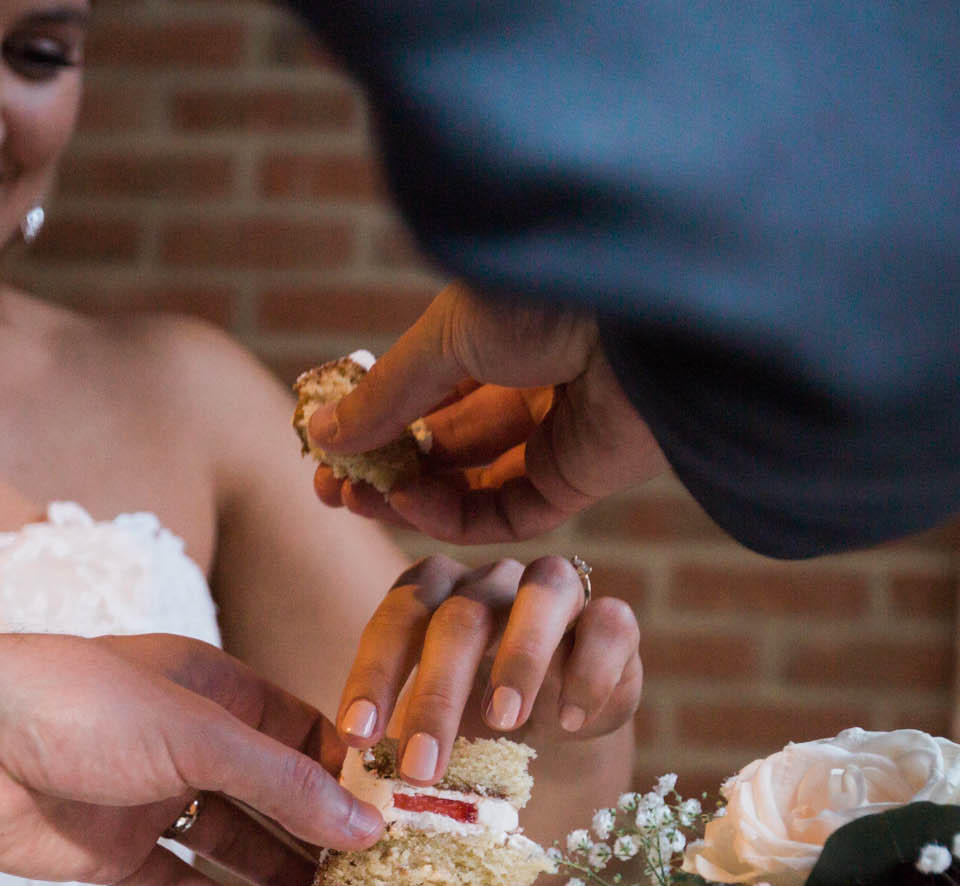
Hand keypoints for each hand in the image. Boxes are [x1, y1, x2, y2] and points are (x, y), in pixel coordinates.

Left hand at [0, 630, 383, 885]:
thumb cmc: (70, 704)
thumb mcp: (195, 734)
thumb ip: (279, 782)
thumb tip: (362, 823)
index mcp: (211, 689)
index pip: (301, 736)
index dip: (349, 778)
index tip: (399, 823)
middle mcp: (184, 742)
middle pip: (271, 796)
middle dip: (321, 838)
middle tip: (376, 885)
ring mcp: (145, 798)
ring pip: (229, 845)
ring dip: (277, 879)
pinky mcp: (107, 851)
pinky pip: (174, 885)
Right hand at [305, 284, 665, 543]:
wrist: (637, 306)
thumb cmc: (542, 295)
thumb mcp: (445, 338)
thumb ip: (387, 394)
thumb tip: (321, 433)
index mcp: (498, 336)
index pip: (425, 395)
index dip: (374, 425)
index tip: (324, 449)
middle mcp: (529, 384)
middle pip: (443, 445)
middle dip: (384, 467)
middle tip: (330, 489)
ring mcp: (556, 433)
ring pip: (470, 485)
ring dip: (410, 497)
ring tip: (358, 499)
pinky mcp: (581, 477)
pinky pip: (509, 511)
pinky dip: (456, 516)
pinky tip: (412, 503)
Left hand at [339, 554, 641, 783]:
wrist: (558, 733)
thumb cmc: (477, 728)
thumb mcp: (434, 734)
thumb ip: (396, 744)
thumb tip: (344, 796)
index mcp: (435, 594)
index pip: (398, 617)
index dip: (374, 675)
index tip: (355, 739)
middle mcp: (492, 581)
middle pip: (461, 617)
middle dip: (436, 694)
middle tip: (420, 767)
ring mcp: (556, 593)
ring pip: (542, 596)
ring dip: (519, 658)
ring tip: (502, 721)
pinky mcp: (612, 621)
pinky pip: (609, 624)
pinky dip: (591, 672)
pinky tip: (569, 723)